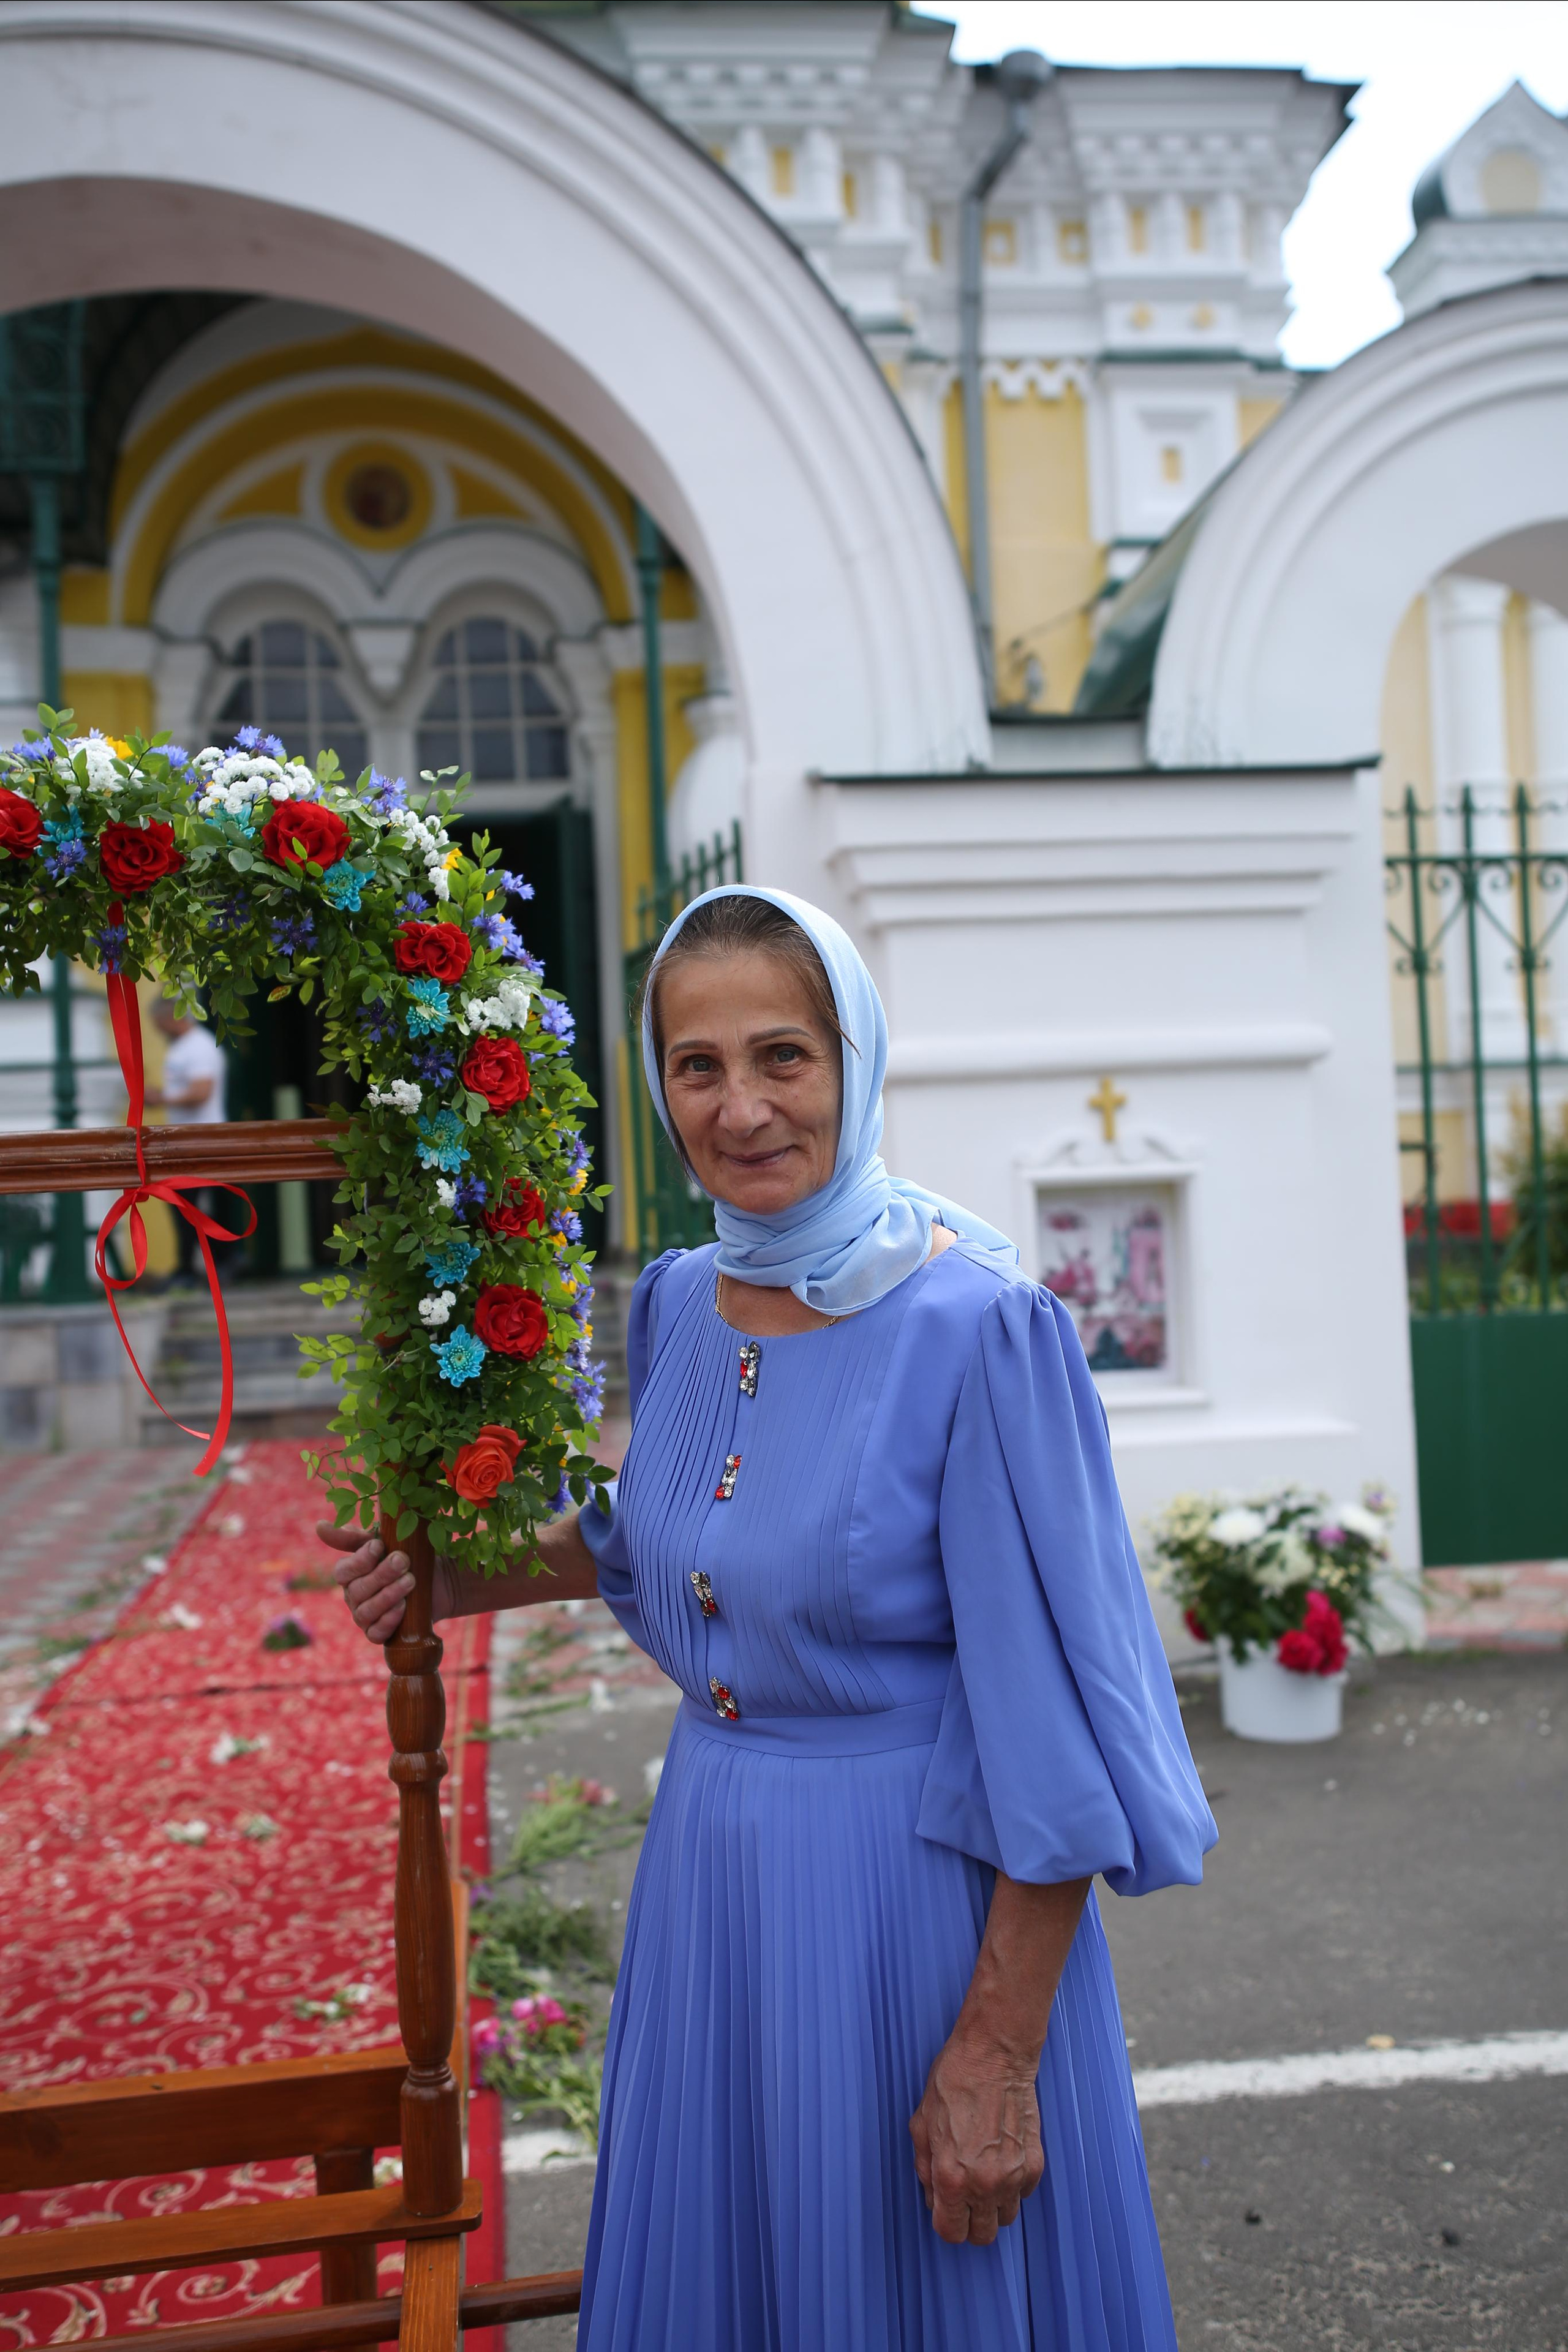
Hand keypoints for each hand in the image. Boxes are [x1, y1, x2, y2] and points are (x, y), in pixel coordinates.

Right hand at [317, 1519, 457, 1642]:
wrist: (439, 1579)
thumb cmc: (406, 1556)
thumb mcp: (384, 1541)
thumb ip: (352, 1537)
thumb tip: (319, 1527)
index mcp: (350, 1574)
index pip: (343, 1571)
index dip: (360, 1559)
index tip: (379, 1545)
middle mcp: (353, 1596)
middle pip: (358, 1590)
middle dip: (382, 1574)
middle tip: (403, 1560)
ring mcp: (364, 1617)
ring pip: (367, 1611)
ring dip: (388, 1595)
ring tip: (410, 1580)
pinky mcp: (379, 1633)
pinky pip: (376, 1633)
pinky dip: (389, 1620)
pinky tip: (403, 1606)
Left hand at [909, 2030, 1043, 2245]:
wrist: (994, 2055)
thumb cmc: (954, 2082)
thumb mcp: (921, 2125)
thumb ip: (925, 2169)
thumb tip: (933, 2196)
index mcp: (951, 2178)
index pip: (951, 2233)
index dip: (946, 2222)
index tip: (946, 2209)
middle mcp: (985, 2185)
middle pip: (981, 2235)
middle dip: (970, 2221)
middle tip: (965, 2197)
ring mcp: (1013, 2176)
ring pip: (1005, 2218)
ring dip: (993, 2205)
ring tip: (983, 2175)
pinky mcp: (1034, 2164)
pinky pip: (1023, 2194)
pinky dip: (1013, 2185)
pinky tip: (1001, 2158)